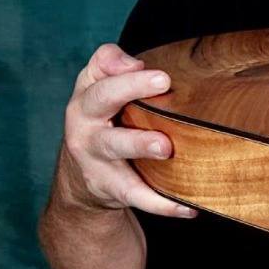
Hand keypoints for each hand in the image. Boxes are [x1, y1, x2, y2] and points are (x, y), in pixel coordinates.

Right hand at [54, 43, 194, 219]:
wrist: (80, 177)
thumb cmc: (99, 121)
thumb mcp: (95, 87)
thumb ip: (109, 64)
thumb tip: (135, 63)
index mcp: (85, 99)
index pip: (102, 77)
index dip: (128, 74)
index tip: (160, 72)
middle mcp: (85, 125)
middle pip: (102, 102)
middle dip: (130, 90)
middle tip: (164, 84)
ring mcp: (95, 159)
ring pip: (116, 149)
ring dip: (141, 144)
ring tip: (166, 147)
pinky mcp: (110, 188)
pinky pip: (136, 195)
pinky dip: (161, 203)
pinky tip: (188, 205)